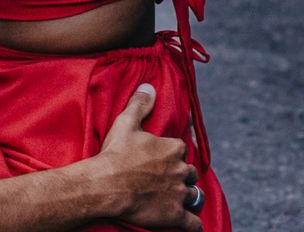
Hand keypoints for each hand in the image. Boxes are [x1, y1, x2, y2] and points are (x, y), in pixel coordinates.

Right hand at [93, 84, 202, 230]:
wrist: (107, 186)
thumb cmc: (115, 154)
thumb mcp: (125, 123)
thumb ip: (140, 103)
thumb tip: (149, 86)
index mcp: (173, 148)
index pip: (182, 149)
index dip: (173, 154)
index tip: (163, 158)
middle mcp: (181, 170)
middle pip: (191, 173)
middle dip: (183, 176)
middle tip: (168, 179)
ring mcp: (180, 194)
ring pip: (196, 196)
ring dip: (191, 197)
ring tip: (180, 198)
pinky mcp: (176, 215)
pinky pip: (193, 223)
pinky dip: (193, 224)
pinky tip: (189, 223)